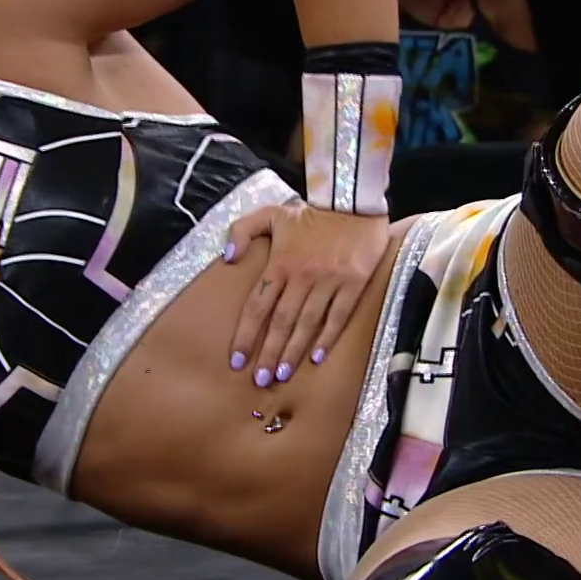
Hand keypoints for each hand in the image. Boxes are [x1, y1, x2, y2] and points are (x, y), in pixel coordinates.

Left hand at [225, 203, 389, 385]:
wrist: (351, 199)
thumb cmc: (310, 212)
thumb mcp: (270, 213)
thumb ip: (242, 230)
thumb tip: (227, 257)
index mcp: (279, 263)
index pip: (257, 307)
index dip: (246, 335)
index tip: (237, 360)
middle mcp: (301, 276)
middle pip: (280, 322)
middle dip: (268, 353)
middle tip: (259, 380)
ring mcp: (328, 281)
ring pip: (307, 323)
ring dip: (293, 351)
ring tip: (282, 374)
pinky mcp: (353, 283)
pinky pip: (338, 316)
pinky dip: (327, 337)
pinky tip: (317, 357)